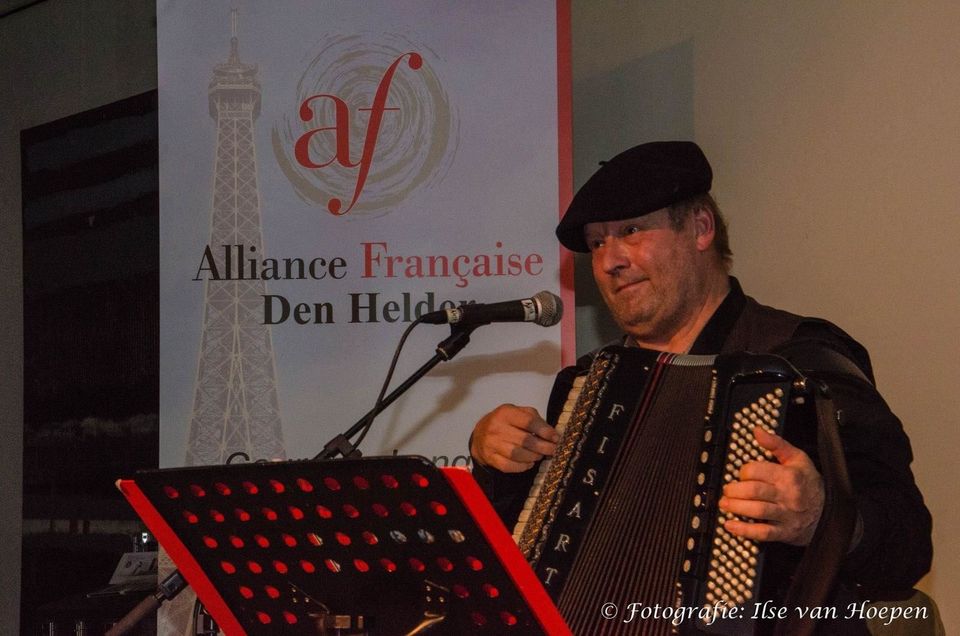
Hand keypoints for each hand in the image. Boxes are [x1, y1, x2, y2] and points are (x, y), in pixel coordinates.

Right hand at [470, 404, 558, 472]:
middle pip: (525, 440)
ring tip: (540, 455)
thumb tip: (551, 433)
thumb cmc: (504, 422)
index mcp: (505, 413)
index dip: (545, 431)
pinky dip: (523, 466)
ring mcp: (492, 444)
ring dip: (534, 456)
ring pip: (518, 455)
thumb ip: (534, 419)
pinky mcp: (490, 458)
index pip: (528, 422)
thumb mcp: (518, 412)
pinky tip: (529, 462)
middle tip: (553, 450)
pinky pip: (509, 466)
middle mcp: (496, 428)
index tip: (556, 437)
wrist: (480, 434)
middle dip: (543, 447)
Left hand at [718, 426, 824, 545]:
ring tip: (725, 504)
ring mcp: (786, 515)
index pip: (758, 471)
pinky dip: (744, 531)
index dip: (744, 471)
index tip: (740, 474)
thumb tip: (757, 431)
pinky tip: (730, 525)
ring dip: (736, 508)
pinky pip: (762, 533)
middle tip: (727, 490)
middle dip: (735, 490)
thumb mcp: (797, 458)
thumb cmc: (809, 483)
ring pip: (757, 511)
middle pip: (754, 491)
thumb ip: (776, 444)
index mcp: (789, 475)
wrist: (829, 512)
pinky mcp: (784, 532)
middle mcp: (787, 496)